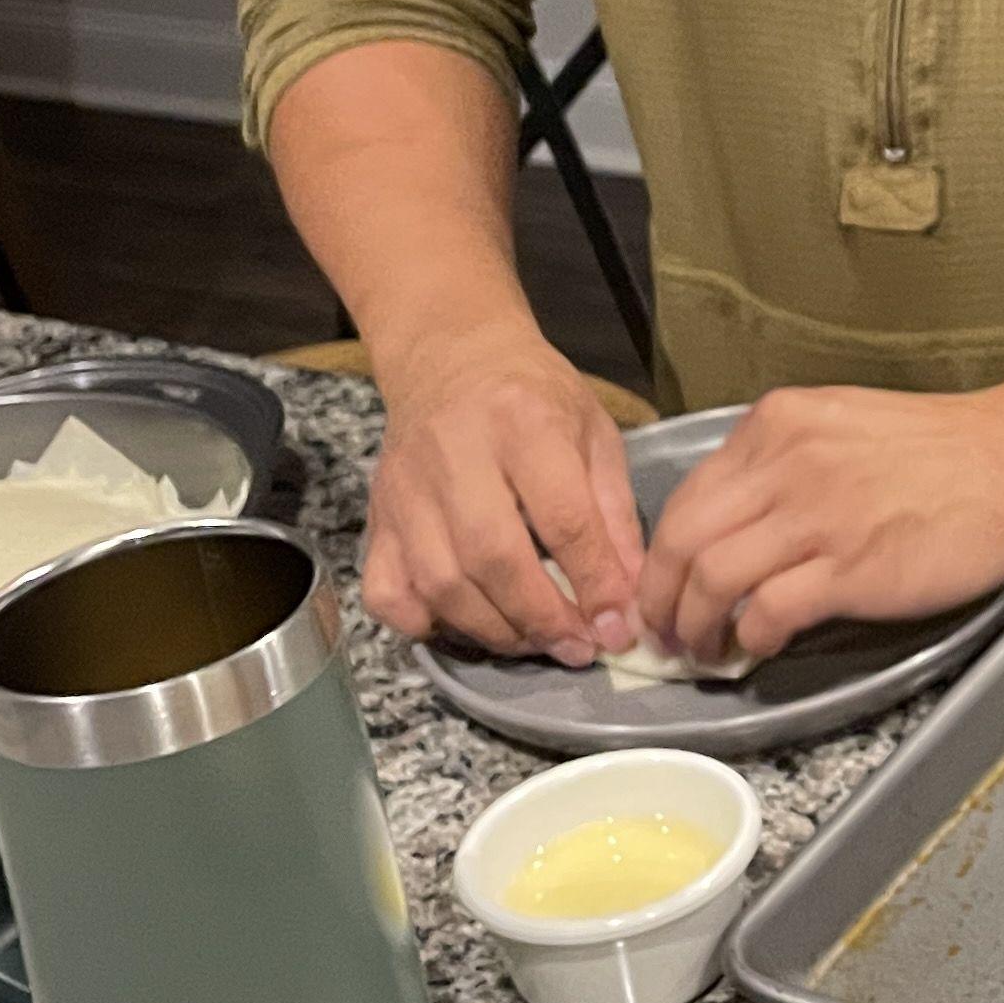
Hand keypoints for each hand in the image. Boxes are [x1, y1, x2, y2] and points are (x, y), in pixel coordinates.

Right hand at [357, 320, 643, 660]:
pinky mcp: (377, 517)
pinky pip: (387, 589)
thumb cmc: (533, 396)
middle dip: (543, 617)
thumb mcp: (593, 432)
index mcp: (523, 421)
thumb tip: (627, 597)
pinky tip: (463, 624)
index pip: (563, 517)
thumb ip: (614, 513)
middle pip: (494, 557)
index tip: (619, 626)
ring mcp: (406, 490)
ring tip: (537, 642)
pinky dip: (421, 623)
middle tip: (579, 646)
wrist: (450, 356)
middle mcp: (455, 454)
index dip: (595, 581)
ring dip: (495, 630)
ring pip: (441, 582)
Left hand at [632, 383, 1003, 669]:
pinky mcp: (850, 567)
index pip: (688, 495)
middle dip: (660, 598)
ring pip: (711, 579)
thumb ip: (782, 461)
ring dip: (696, 627)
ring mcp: (816, 515)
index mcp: (778, 424)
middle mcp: (785, 462)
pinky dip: (750, 638)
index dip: (664, 555)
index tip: (666, 588)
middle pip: (682, 541)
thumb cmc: (943, 449)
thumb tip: (737, 524)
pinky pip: (768, 611)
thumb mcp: (841, 424)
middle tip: (666, 633)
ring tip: (704, 650)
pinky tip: (758, 648)